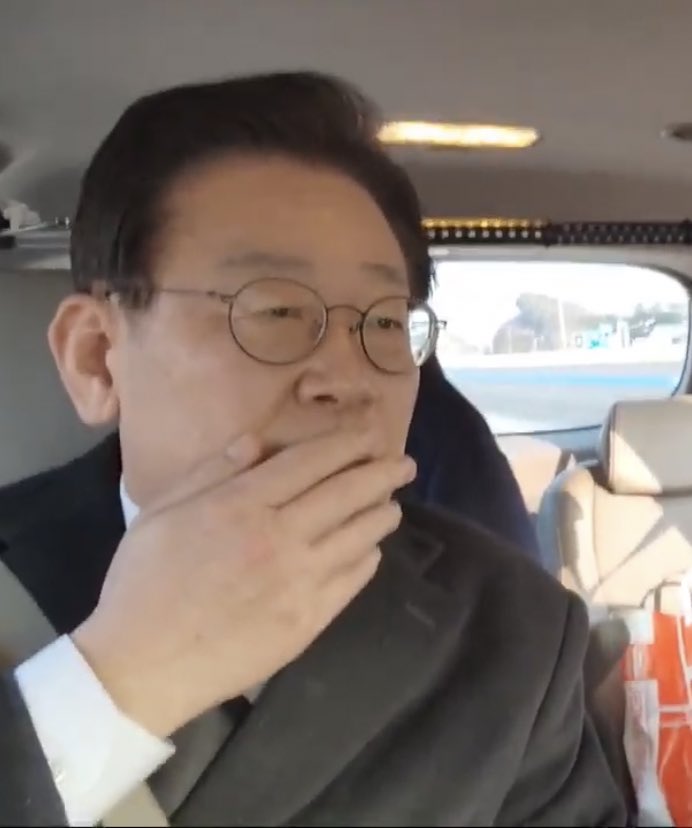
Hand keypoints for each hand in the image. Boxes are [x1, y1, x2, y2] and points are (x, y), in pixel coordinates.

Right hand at [72, 425, 415, 737]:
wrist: (142, 666)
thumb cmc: (143, 583)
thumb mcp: (161, 512)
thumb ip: (212, 472)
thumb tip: (258, 441)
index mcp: (241, 504)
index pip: (310, 461)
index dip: (347, 442)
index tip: (372, 432)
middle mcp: (280, 536)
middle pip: (347, 494)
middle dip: (382, 473)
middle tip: (404, 464)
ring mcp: (299, 582)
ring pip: (359, 536)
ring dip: (382, 514)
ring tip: (392, 505)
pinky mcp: (308, 622)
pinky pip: (352, 581)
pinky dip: (368, 558)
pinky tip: (371, 550)